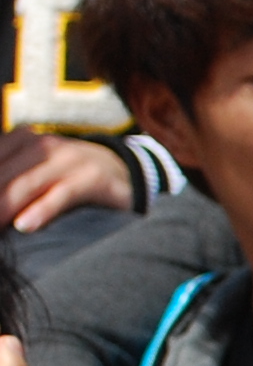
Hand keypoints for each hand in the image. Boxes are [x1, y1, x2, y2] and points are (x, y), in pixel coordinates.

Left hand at [0, 129, 135, 232]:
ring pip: (25, 184)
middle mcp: (42, 145)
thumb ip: (8, 176)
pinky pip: (61, 195)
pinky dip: (42, 211)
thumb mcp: (34, 169)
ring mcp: (68, 160)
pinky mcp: (92, 178)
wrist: (126, 173)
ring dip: (3, 206)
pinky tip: (25, 226)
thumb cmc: (68, 177)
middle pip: (1, 175)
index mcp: (21, 139)